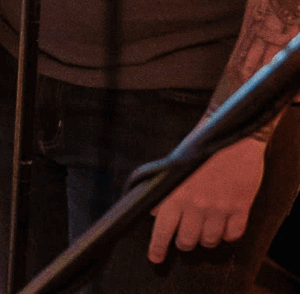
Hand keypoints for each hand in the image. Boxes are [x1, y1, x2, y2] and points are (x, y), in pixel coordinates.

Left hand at [148, 136, 264, 261]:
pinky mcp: (240, 209)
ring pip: (209, 241)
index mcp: (175, 193)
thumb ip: (164, 189)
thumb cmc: (202, 145)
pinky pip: (233, 235)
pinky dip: (227, 235)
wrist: (233, 136)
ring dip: (204, 238)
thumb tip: (153, 209)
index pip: (162, 229)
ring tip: (203, 228)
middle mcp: (196, 206)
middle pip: (186, 241)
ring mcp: (220, 210)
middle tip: (183, 237)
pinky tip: (223, 225)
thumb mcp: (175, 164)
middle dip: (183, 242)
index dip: (157, 247)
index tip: (155, 258)